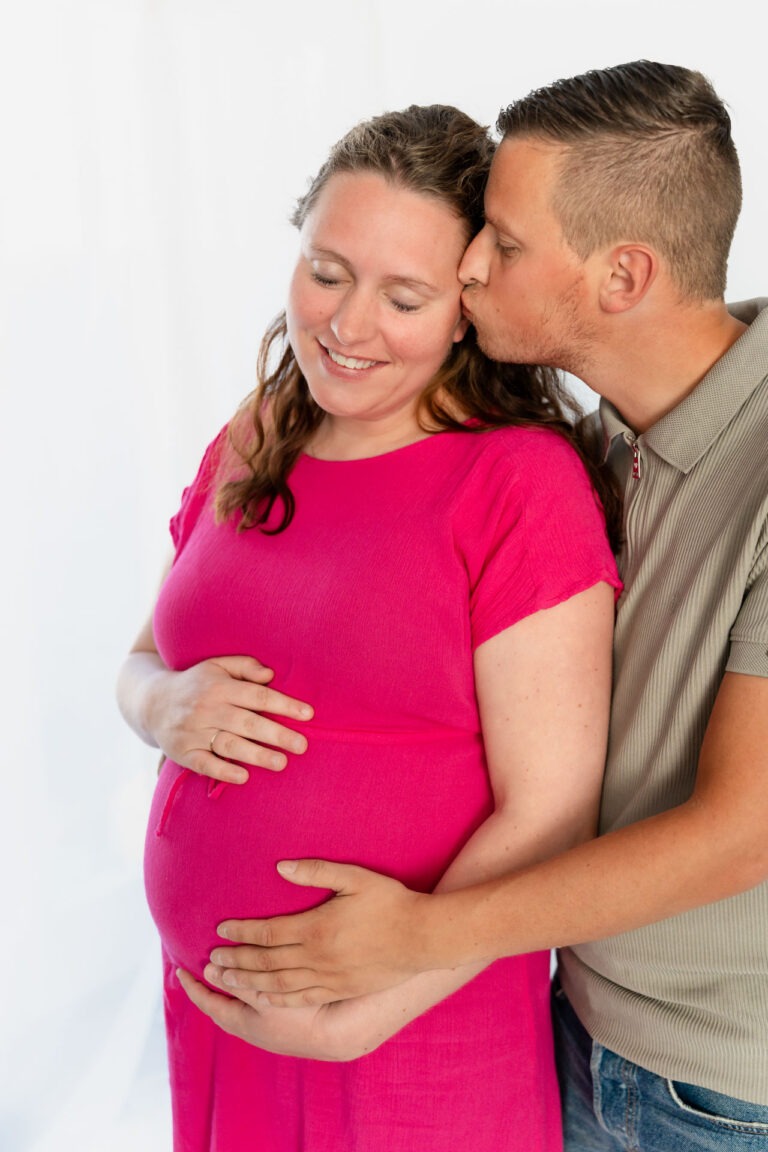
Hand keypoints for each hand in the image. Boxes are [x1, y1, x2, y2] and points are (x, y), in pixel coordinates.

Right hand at [150, 655, 312, 783]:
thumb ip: (245, 666)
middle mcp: (206, 708)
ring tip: (281, 763)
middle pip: (248, 722)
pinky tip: (244, 776)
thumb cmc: (196, 684)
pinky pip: (204, 764)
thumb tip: (271, 675)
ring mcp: (193, 731)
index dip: (284, 705)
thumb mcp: (217, 666)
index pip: (257, 696)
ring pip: (229, 744)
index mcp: (219, 685)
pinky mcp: (182, 752)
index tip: (308, 714)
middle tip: (302, 745)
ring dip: (257, 755)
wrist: (151, 702)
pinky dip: (223, 771)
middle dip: (277, 734)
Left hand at [177, 967, 370, 1059]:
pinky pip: (262, 1006)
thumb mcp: (266, 992)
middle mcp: (255, 1031)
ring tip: (227, 969)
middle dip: (210, 988)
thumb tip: (212, 969)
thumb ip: (240, 980)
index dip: (194, 986)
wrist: (345, 1031)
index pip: (210, 1003)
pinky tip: (260, 978)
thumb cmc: (305, 1011)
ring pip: (243, 1007)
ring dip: (233, 988)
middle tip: (201, 967)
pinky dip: (253, 991)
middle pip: (223, 1008)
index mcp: (245, 1023)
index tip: (180, 969)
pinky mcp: (291, 1026)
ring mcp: (273, 1032)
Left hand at [207, 859, 434, 1004]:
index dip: (241, 931)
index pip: (267, 932)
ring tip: (225, 979)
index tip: (220, 928)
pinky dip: (274, 999)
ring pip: (276, 985)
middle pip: (265, 962)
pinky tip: (261, 998)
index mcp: (316, 928)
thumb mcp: (354, 877)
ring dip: (247, 982)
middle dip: (235, 961)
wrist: (422, 938)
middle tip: (210, 960)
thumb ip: (315, 871)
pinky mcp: (339, 990)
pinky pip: (299, 999)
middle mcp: (316, 957)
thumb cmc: (389, 902)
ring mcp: (328, 978)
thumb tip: (280, 867)